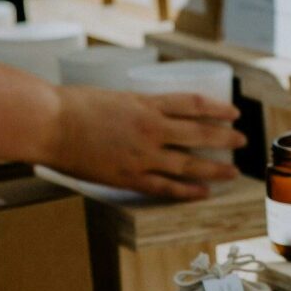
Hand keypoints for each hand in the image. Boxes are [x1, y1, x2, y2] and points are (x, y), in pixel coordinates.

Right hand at [47, 87, 244, 198]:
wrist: (49, 124)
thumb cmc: (73, 106)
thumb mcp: (115, 97)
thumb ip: (138, 108)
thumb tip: (155, 116)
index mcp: (147, 103)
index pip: (195, 104)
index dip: (219, 108)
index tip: (234, 113)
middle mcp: (151, 129)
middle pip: (201, 134)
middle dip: (226, 138)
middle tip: (242, 141)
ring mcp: (142, 155)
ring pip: (190, 164)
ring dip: (216, 169)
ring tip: (233, 172)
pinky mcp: (129, 177)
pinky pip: (167, 187)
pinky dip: (188, 191)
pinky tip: (204, 193)